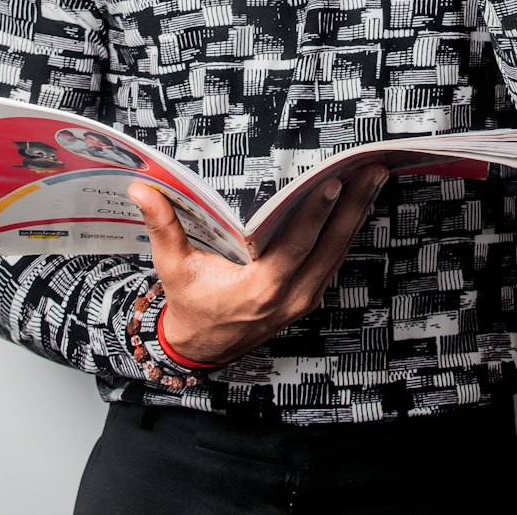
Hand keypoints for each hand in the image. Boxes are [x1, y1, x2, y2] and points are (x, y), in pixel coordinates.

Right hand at [127, 168, 386, 365]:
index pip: (295, 247)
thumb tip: (142, 189)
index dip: (316, 214)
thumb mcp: (173, 267)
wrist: (202, 348)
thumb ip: (163, 226)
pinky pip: (334, 261)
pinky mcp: (309, 297)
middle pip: (331, 247)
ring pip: (339, 253)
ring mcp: (304, 300)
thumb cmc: (191, 304)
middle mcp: (290, 296)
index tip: (333, 183)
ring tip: (373, 177)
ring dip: (358, 214)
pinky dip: (348, 231)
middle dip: (354, 205)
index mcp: (260, 289)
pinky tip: (359, 204)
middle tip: (372, 169)